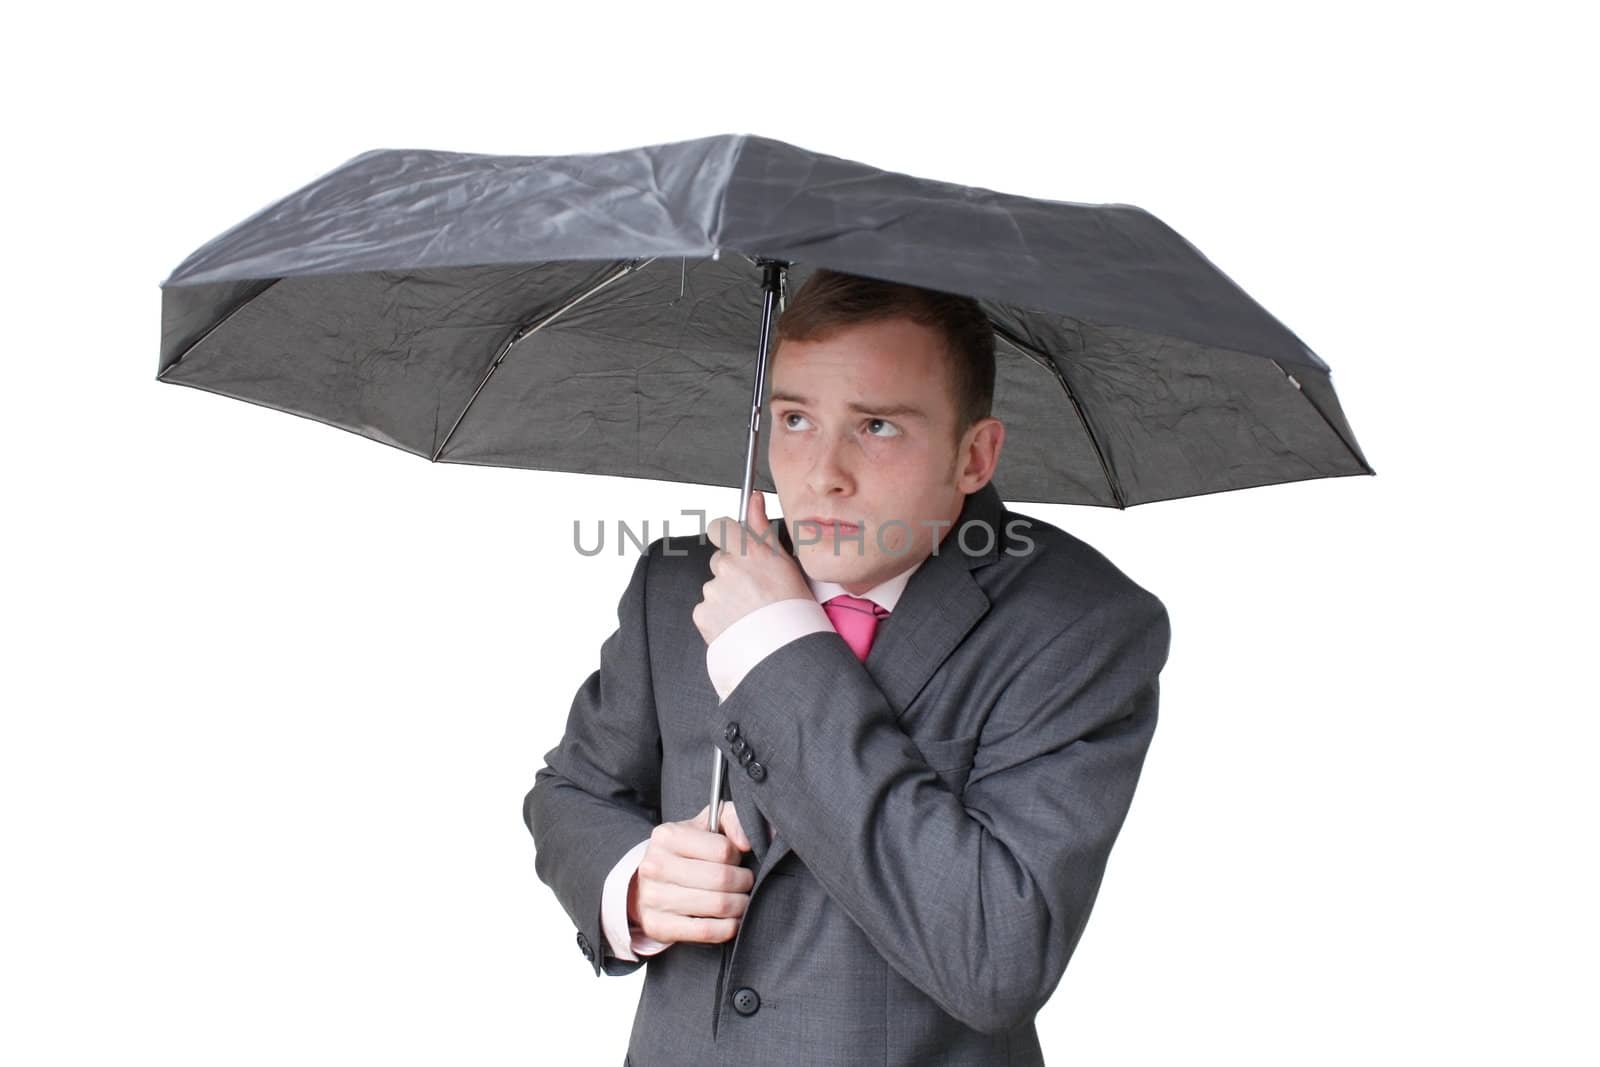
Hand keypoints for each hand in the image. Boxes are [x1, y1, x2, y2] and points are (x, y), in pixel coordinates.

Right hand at [628, 802, 754, 944]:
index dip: (737, 856)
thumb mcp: (705, 826)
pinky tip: (731, 920)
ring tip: (740, 901)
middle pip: (722, 878)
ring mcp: (653, 898)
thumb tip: (746, 843)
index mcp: (667, 836)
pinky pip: (705, 931)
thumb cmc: (685, 853)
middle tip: (745, 883)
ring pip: (717, 905)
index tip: (735, 860)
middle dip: (744, 883)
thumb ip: (732, 820)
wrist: (647, 885)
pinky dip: (727, 928)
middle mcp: (655, 866)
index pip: (722, 849)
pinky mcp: (658, 926)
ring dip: (739, 905)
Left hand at [694, 490, 810, 645]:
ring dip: (727, 596)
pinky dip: (718, 616)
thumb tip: (753, 498)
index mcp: (748, 552)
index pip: (720, 527)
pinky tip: (739, 624)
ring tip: (750, 613)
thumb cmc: (792, 609)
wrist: (785, 651)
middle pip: (720, 561)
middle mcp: (727, 569)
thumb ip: (761, 527)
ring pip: (714, 586)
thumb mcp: (784, 562)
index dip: (725, 535)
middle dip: (732, 572)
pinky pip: (706, 609)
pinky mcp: (703, 614)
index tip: (735, 546)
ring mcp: (713, 592)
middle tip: (754, 591)